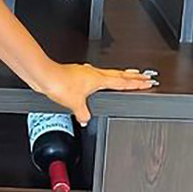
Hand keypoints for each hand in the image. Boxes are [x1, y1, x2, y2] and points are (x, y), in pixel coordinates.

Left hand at [36, 61, 158, 126]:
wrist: (45, 75)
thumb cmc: (59, 84)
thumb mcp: (75, 104)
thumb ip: (83, 114)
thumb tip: (85, 119)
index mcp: (99, 79)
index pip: (123, 82)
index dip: (136, 83)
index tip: (148, 82)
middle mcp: (93, 73)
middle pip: (118, 74)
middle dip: (133, 76)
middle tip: (144, 75)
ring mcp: (84, 72)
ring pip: (107, 72)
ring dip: (118, 74)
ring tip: (126, 75)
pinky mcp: (75, 73)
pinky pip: (94, 74)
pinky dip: (100, 77)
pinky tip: (95, 80)